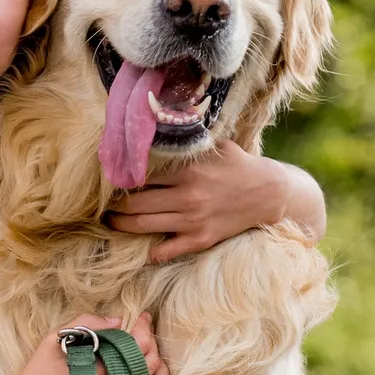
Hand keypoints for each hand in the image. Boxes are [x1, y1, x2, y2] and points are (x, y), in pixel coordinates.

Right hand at [0, 312, 167, 374]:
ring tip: (154, 366)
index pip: (141, 341)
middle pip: (153, 365)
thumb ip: (86, 323)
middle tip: (146, 339)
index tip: (143, 318)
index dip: (145, 326)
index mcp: (106, 365)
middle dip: (153, 346)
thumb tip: (117, 321)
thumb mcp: (53, 341)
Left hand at [105, 140, 324, 261]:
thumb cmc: (240, 166)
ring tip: (110, 221)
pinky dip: (148, 251)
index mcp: (188, 171)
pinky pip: (165, 251)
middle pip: (134, 204)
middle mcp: (187, 197)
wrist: (270, 195)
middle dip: (114, 204)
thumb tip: (160, 123)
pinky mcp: (200, 239)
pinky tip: (138, 247)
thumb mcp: (216, 146)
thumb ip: (188, 140)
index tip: (109, 180)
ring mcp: (193, 221)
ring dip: (120, 225)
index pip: (141, 176)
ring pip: (142, 226)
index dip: (121, 179)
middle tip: (104, 203)